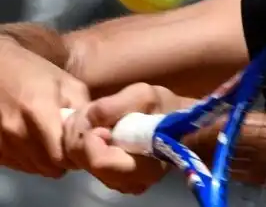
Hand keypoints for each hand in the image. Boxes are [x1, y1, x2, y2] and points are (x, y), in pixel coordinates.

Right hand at [0, 37, 89, 177]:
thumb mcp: (67, 83)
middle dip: (64, 161)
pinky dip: (30, 160)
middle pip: (48, 167)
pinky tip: (37, 144)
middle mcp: (16, 131)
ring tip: (54, 142)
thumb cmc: (35, 72)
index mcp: (38, 112)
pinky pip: (18, 165)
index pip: (61, 156)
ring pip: (32, 169)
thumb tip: (99, 131)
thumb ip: (84, 109)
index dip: (76, 155)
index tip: (83, 147)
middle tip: (71, 147)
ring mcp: (1, 141)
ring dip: (47, 161)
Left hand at [63, 83, 187, 194]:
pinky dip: (80, 140)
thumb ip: (115, 106)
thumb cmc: (166, 109)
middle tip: (96, 112)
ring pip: (75, 159)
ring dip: (79, 133)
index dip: (93, 137)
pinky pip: (79, 159)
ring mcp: (114, 182)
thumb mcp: (145, 95)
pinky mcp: (105, 176)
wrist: (178, 122)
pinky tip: (96, 128)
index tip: (105, 123)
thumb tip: (89, 117)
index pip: (100, 162)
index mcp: (141, 169)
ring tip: (97, 117)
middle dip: (81, 131)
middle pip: (81, 160)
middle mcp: (125, 183)